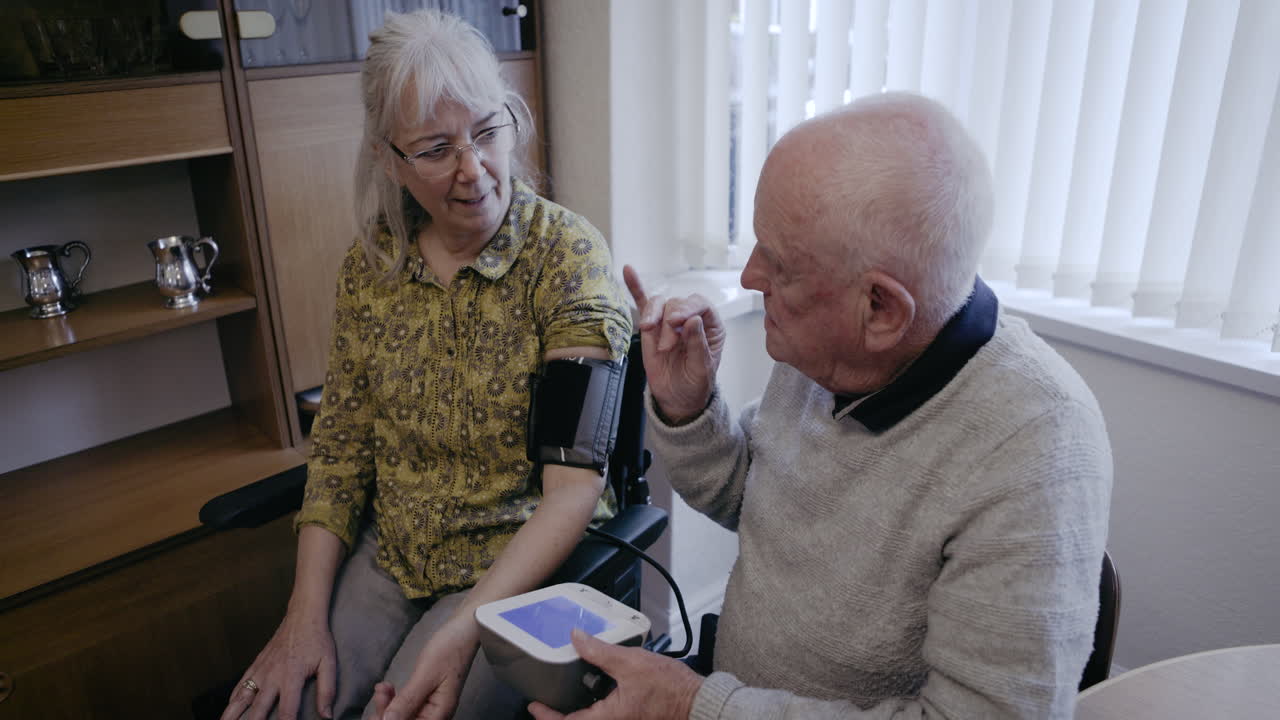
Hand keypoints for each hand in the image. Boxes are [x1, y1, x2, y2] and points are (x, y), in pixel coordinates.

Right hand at [220, 612, 336, 719]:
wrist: (302, 617)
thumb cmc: (317, 640)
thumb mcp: (328, 663)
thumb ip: (327, 691)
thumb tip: (327, 716)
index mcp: (291, 677)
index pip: (286, 710)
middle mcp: (272, 676)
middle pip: (258, 708)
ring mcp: (260, 671)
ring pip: (241, 697)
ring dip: (232, 713)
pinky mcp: (255, 665)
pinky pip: (240, 684)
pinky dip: (233, 698)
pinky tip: (229, 709)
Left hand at [372, 616, 479, 719]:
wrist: (463, 630)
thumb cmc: (451, 650)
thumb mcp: (426, 674)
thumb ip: (408, 700)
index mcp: (439, 714)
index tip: (379, 709)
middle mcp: (434, 715)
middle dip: (386, 712)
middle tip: (380, 693)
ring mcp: (429, 707)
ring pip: (402, 716)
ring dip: (387, 704)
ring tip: (382, 687)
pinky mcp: (424, 698)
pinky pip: (405, 705)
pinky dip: (393, 698)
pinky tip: (387, 688)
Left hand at [527, 629, 702, 719]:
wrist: (696, 700)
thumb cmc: (670, 688)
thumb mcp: (630, 663)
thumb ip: (600, 651)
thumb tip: (577, 639)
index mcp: (608, 717)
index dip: (547, 716)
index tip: (534, 705)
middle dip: (560, 714)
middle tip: (546, 701)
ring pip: (593, 718)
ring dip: (578, 709)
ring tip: (567, 691)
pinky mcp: (632, 715)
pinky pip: (606, 713)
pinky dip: (595, 703)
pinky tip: (597, 686)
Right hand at [623, 265, 725, 423]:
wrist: (677, 398)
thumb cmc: (694, 384)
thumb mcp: (701, 369)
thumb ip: (698, 345)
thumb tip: (692, 320)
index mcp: (710, 325)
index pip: (700, 305)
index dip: (688, 308)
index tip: (676, 321)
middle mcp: (690, 318)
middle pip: (677, 304)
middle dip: (669, 323)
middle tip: (666, 347)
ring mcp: (669, 320)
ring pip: (660, 303)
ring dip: (652, 315)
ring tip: (648, 331)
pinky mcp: (652, 326)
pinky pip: (643, 303)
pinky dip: (636, 288)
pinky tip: (628, 271)